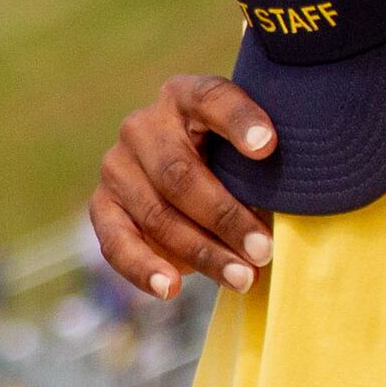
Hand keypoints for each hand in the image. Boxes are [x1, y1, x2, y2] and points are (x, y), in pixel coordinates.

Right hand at [88, 74, 278, 300]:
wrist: (187, 177)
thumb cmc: (233, 165)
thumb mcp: (248, 153)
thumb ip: (261, 171)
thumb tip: (284, 216)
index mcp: (185, 97)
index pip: (211, 99)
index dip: (239, 122)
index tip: (268, 146)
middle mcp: (143, 126)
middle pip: (179, 174)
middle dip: (225, 217)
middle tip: (264, 250)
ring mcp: (116, 166)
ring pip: (156, 215)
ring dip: (201, 253)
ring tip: (242, 279)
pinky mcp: (102, 206)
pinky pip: (116, 242)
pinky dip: (143, 269)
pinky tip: (170, 289)